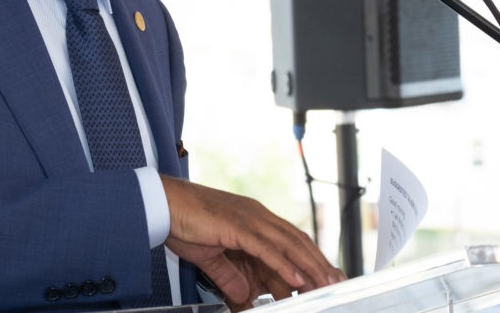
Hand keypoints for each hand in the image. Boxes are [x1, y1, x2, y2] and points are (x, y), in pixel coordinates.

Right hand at [160, 175, 344, 307]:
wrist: (162, 204)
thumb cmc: (183, 222)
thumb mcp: (211, 257)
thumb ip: (229, 276)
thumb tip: (244, 295)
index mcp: (253, 219)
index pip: (290, 239)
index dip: (311, 257)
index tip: (325, 275)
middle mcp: (256, 216)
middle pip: (297, 241)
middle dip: (319, 263)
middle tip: (336, 283)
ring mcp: (249, 219)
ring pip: (288, 245)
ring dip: (310, 267)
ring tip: (325, 284)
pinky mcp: (237, 227)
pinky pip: (266, 249)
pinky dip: (284, 265)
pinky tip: (297, 280)